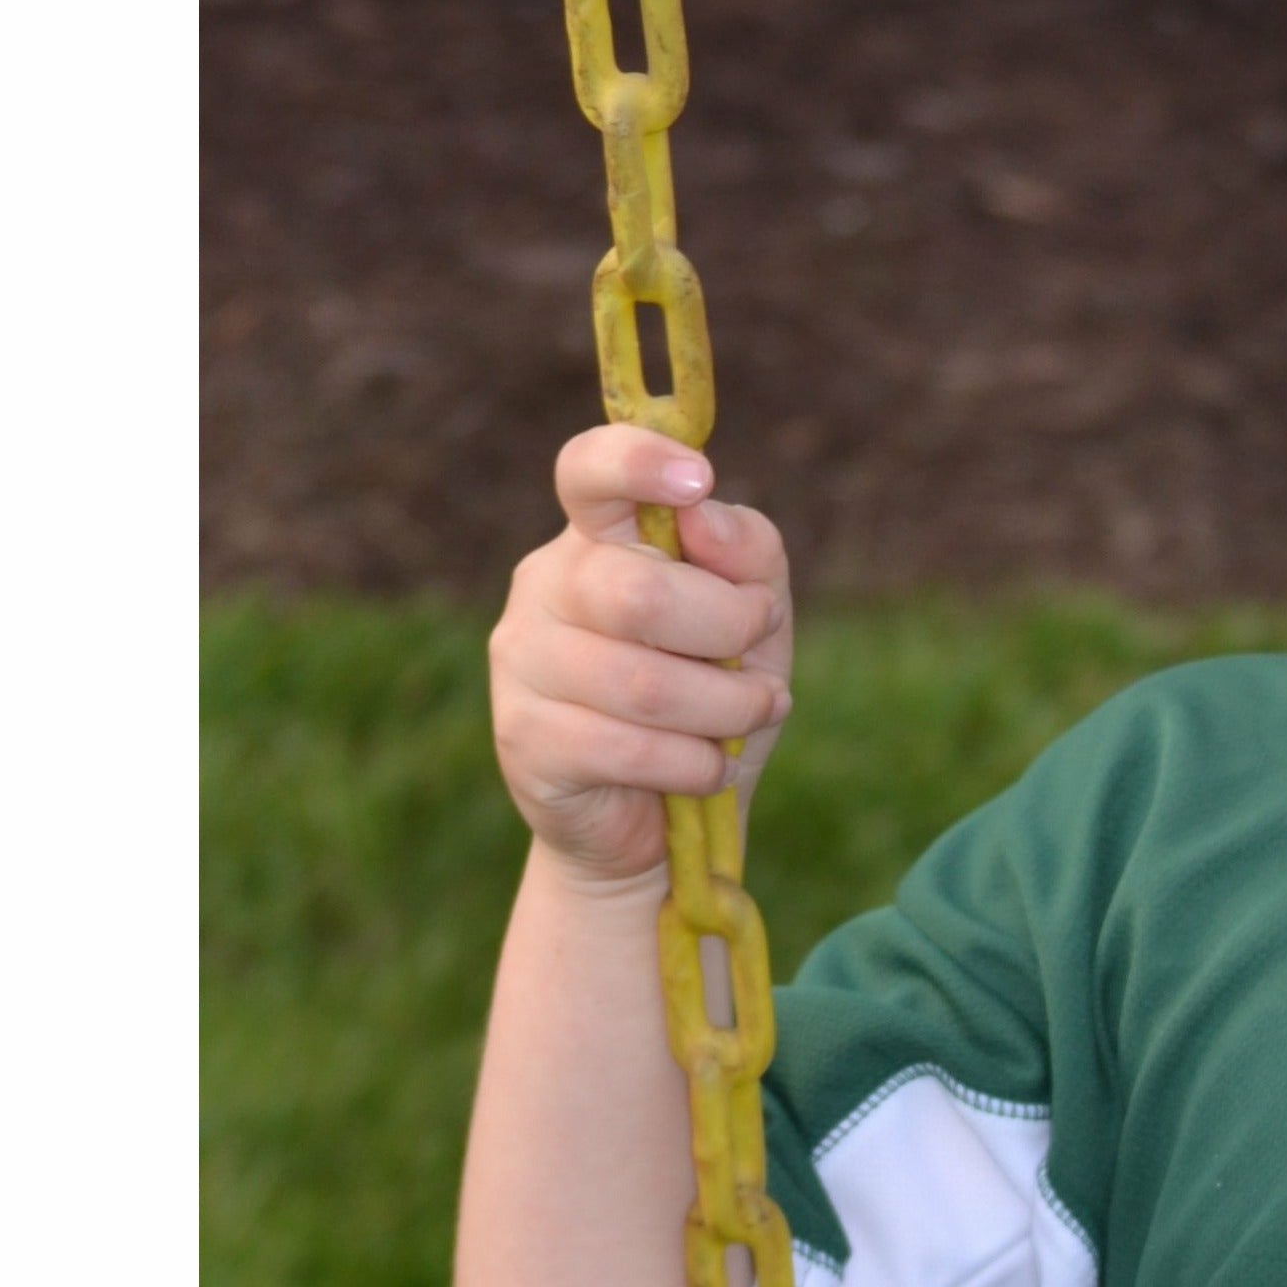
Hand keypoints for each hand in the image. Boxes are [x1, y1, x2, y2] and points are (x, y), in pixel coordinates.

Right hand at [488, 427, 794, 893]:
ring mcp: (521, 661)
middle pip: (636, 590)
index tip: (697, 478)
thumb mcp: (755, 626)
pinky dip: (695, 765)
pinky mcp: (524, 738)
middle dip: (728, 631)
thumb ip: (749, 555)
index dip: (637, 462)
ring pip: (641, 681)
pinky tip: (709, 770)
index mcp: (597, 539)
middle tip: (764, 673)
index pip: (589, 471)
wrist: (661, 824)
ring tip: (750, 721)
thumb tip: (703, 515)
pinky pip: (626, 747)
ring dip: (725, 710)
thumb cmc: (709, 704)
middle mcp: (544, 587)